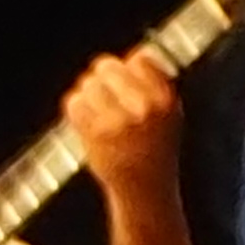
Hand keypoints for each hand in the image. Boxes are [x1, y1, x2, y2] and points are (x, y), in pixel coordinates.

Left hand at [64, 49, 180, 197]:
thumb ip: (156, 85)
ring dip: (87, 94)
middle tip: (100, 91)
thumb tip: (137, 54)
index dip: (127, 67)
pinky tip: (84, 120)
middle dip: (100, 77)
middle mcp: (144, 109)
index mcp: (165, 101)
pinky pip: (74, 103)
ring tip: (95, 110)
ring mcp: (119, 121)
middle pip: (106, 66)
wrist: (145, 191)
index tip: (124, 81)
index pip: (139, 58)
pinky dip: (76, 109)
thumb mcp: (170, 116)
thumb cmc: (155, 152)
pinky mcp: (97, 135)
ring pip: (88, 84)